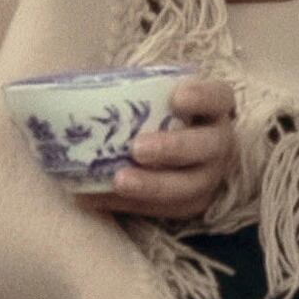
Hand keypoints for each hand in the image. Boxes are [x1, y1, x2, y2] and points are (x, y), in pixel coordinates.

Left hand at [68, 75, 240, 223]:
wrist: (170, 148)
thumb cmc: (156, 111)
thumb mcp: (154, 94)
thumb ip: (133, 89)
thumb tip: (79, 88)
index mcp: (214, 108)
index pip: (218, 97)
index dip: (202, 97)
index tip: (175, 96)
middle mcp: (219, 143)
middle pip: (208, 147)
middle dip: (173, 148)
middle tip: (137, 148)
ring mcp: (208, 177)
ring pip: (189, 187)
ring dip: (152, 186)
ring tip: (118, 180)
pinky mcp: (189, 204)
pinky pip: (164, 210)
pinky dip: (129, 204)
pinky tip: (96, 198)